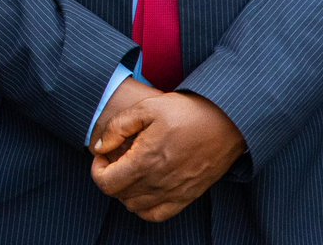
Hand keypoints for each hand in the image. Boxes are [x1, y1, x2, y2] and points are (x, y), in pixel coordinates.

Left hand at [91, 91, 245, 221]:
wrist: (225, 122)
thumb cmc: (185, 112)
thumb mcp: (146, 107)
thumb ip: (117, 127)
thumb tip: (98, 148)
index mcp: (145, 161)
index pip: (106, 183)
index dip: (97, 169)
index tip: (104, 152)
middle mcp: (158, 184)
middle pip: (118, 195)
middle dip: (110, 175)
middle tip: (117, 155)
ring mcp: (173, 194)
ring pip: (135, 207)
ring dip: (125, 190)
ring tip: (131, 167)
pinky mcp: (186, 198)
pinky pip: (156, 215)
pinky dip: (144, 206)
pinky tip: (145, 185)